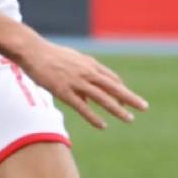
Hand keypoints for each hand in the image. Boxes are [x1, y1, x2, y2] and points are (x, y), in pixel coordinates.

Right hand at [16, 41, 147, 129]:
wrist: (32, 51)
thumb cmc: (51, 56)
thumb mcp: (72, 61)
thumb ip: (83, 75)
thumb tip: (88, 96)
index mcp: (90, 65)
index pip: (112, 79)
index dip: (122, 91)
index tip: (129, 101)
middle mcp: (87, 73)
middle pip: (113, 87)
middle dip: (130, 98)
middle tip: (144, 107)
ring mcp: (76, 82)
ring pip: (102, 98)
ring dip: (117, 109)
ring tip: (129, 119)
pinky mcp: (64, 91)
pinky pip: (82, 107)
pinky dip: (93, 117)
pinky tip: (102, 126)